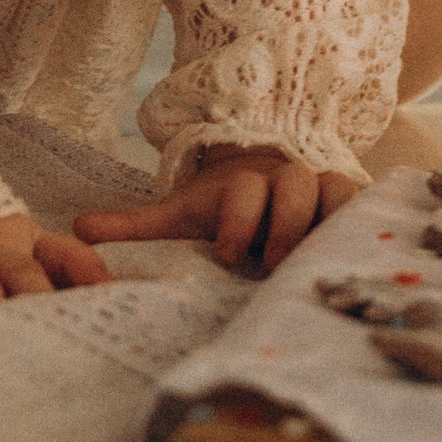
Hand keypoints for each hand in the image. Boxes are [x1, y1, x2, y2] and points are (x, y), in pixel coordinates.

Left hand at [74, 145, 357, 277]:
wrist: (269, 181)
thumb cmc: (224, 210)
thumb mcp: (183, 215)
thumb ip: (138, 225)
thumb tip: (76, 230)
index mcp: (243, 183)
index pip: (242, 190)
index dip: (236, 219)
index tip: (227, 255)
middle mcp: (286, 179)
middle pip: (292, 185)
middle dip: (283, 222)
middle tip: (272, 261)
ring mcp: (322, 189)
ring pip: (334, 191)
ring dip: (326, 222)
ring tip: (315, 262)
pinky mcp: (352, 205)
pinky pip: (365, 204)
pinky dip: (364, 223)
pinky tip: (358, 256)